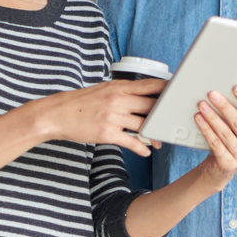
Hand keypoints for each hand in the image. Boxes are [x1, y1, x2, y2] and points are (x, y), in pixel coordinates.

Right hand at [40, 79, 166, 159]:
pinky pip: (131, 142)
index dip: (167, 90)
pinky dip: (141, 148)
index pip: (150, 85)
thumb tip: (143, 94)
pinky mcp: (107, 133)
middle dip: (163, 115)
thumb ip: (123, 91)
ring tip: (158, 141)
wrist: (58, 114)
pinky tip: (145, 151)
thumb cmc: (81, 103)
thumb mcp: (103, 89)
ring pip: (143, 126)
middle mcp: (118, 100)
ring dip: (154, 135)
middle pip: (151, 106)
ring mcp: (113, 117)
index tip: (178, 94)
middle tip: (171, 122)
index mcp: (118, 87)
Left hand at [191, 84, 236, 184]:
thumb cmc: (231, 141)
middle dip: (225, 106)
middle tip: (212, 94)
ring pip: (225, 133)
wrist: (221, 169)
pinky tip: (199, 119)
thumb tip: (229, 91)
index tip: (236, 88)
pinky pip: (215, 143)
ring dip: (212, 117)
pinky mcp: (228, 164)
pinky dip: (206, 129)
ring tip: (202, 105)